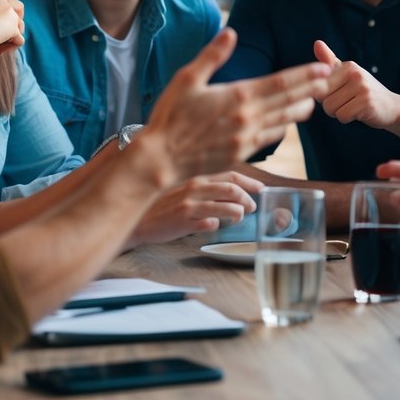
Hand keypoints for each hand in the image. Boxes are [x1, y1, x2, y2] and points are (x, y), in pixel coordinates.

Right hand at [0, 0, 24, 55]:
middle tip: (7, 35)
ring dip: (12, 38)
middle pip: (19, 9)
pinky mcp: (13, 27)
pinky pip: (19, 40)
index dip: (4, 15)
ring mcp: (8, 12)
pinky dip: (10, 48)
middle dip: (16, 22)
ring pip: (20, 26)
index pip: (4, 1)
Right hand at [128, 171, 262, 246]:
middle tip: (253, 206)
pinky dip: (216, 224)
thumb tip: (232, 191)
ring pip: (223, 206)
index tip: (261, 189)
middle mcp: (194, 188)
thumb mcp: (184, 189)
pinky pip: (207, 222)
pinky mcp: (182, 221)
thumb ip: (205, 187)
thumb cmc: (163, 205)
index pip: (230, 174)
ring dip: (237, 212)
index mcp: (196, 178)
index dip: (249, 182)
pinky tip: (216, 225)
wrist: (138, 219)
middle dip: (247, 197)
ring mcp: (189, 205)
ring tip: (240, 217)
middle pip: (231, 189)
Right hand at [134, 28, 335, 183]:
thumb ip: (212, 56)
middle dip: (310, 90)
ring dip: (301, 110)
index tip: (322, 69)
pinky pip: (269, 139)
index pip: (281, 83)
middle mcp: (248, 118)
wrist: (161, 160)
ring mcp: (247, 138)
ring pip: (283, 122)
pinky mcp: (241, 155)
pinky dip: (282, 129)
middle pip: (288, 101)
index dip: (304, 76)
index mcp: (238, 96)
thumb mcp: (187, 79)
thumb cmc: (170, 117)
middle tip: (329, 81)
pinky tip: (287, 124)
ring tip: (314, 102)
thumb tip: (231, 32)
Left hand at [313, 39, 399, 128]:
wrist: (391, 106)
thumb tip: (317, 43)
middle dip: (332, 106)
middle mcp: (355, 73)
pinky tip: (359, 113)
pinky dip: (348, 119)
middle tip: (348, 102)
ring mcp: (362, 87)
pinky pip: (342, 116)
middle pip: (323, 99)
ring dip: (339, 113)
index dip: (326, 95)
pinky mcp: (367, 102)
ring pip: (331, 108)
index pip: (319, 85)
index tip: (341, 93)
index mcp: (348, 66)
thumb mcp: (348, 74)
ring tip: (353, 107)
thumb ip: (330, 61)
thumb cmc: (364, 91)